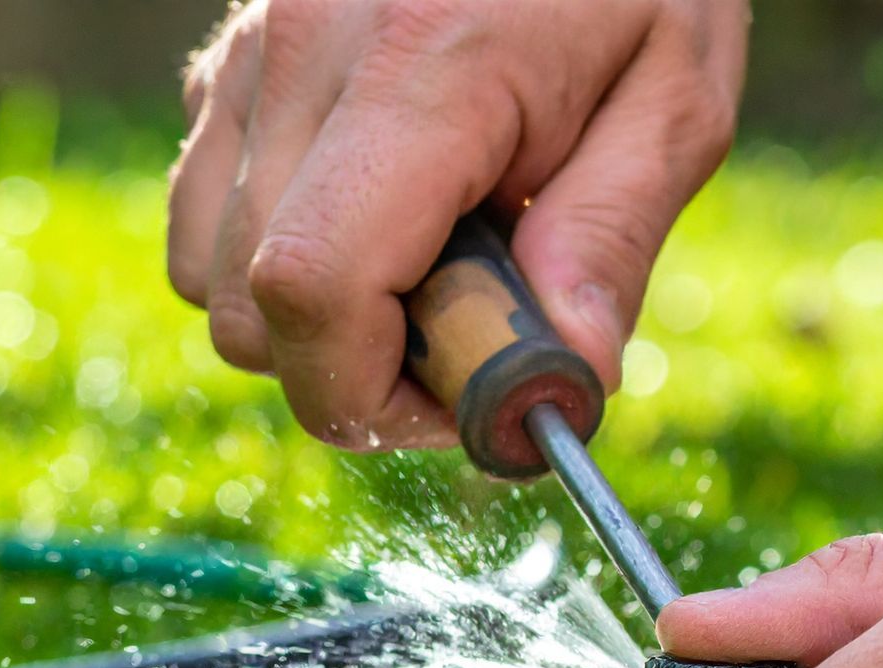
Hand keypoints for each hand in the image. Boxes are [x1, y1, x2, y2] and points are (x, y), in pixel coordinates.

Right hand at [168, 0, 747, 448]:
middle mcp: (304, 53)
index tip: (464, 403)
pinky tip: (381, 217)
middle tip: (470, 338)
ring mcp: (252, 49)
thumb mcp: (677, 96)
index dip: (372, 394)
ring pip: (209, 276)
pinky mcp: (233, 56)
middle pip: (251, 309)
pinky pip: (205, 213)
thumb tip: (564, 378)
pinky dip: (277, 254)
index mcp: (423, 70)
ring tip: (431, 273)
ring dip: (313, 318)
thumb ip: (612, 240)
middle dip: (356, 370)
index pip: (313, 289)